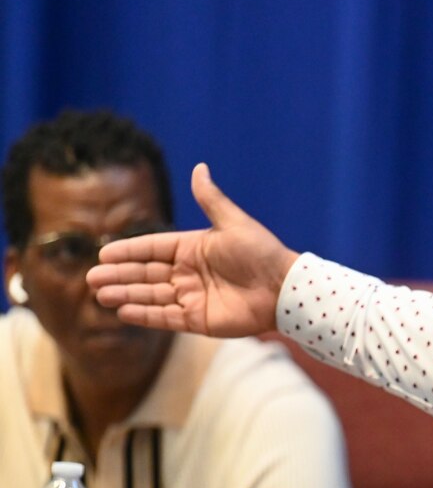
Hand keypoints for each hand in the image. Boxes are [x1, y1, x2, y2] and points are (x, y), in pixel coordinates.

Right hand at [88, 163, 298, 337]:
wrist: (284, 289)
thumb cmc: (261, 253)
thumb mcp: (233, 222)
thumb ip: (210, 199)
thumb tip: (200, 168)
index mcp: (193, 249)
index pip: (152, 249)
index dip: (128, 251)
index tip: (103, 252)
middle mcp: (189, 273)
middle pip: (146, 273)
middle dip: (119, 275)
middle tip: (92, 278)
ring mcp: (193, 297)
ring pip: (151, 295)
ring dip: (126, 294)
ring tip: (100, 294)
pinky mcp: (199, 320)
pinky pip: (166, 318)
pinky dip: (145, 315)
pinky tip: (123, 311)